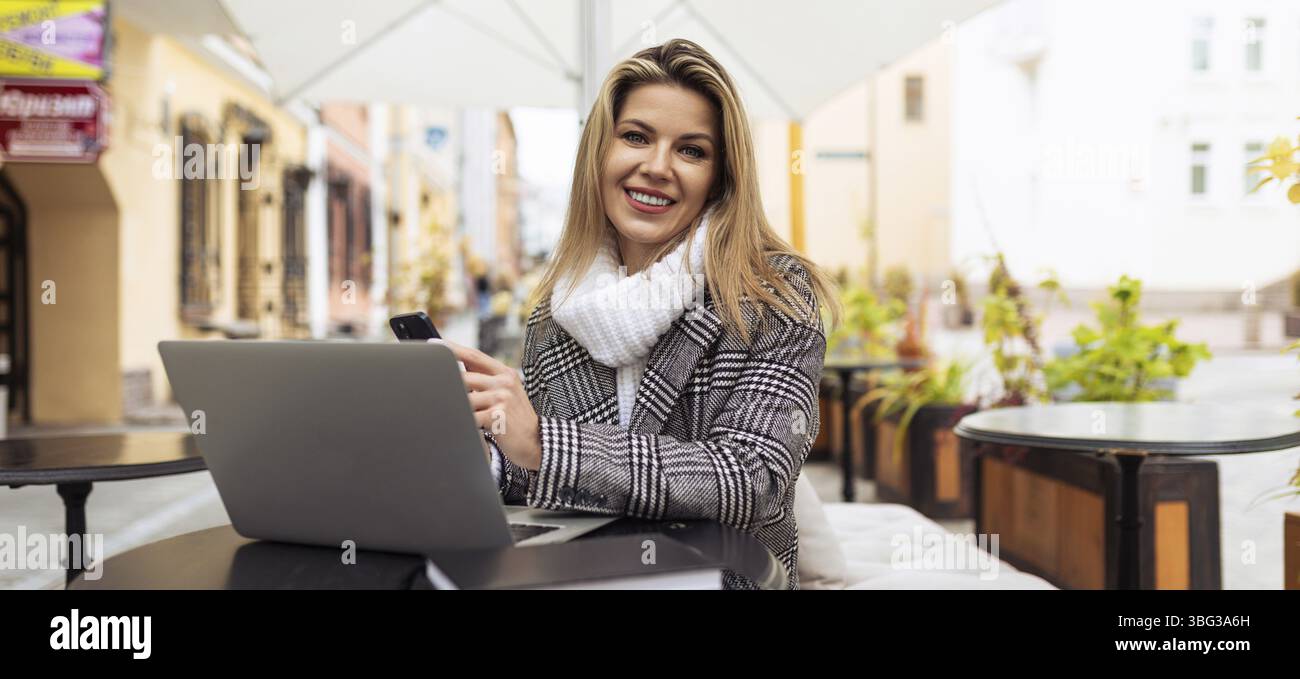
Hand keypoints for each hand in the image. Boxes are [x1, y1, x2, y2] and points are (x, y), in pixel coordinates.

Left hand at [430, 338, 542, 470]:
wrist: (536, 440)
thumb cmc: (516, 417)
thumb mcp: (507, 391)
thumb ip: (485, 378)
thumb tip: (459, 366)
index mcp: (505, 373)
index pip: (474, 356)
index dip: (453, 349)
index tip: (434, 343)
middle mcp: (504, 383)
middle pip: (464, 376)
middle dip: (446, 382)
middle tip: (429, 385)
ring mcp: (501, 399)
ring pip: (464, 398)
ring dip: (454, 406)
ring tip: (449, 411)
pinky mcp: (497, 416)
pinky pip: (470, 417)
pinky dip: (461, 421)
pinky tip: (459, 424)